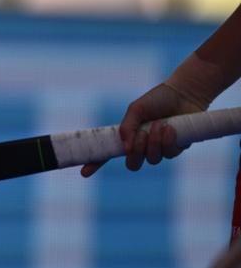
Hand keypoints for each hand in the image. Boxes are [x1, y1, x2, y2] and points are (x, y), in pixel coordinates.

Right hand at [81, 81, 205, 176]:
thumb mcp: (136, 109)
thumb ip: (127, 127)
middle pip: (133, 164)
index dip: (95, 164)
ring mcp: (159, 150)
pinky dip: (168, 141)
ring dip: (155, 143)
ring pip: (153, 160)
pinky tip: (170, 127)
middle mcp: (142, 147)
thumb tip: (126, 148)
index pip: (108, 154)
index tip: (84, 173)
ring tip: (160, 124)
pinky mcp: (176, 149)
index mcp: (127, 137)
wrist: (183, 95)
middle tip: (141, 134)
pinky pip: (169, 154)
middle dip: (137, 152)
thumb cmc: (157, 100)